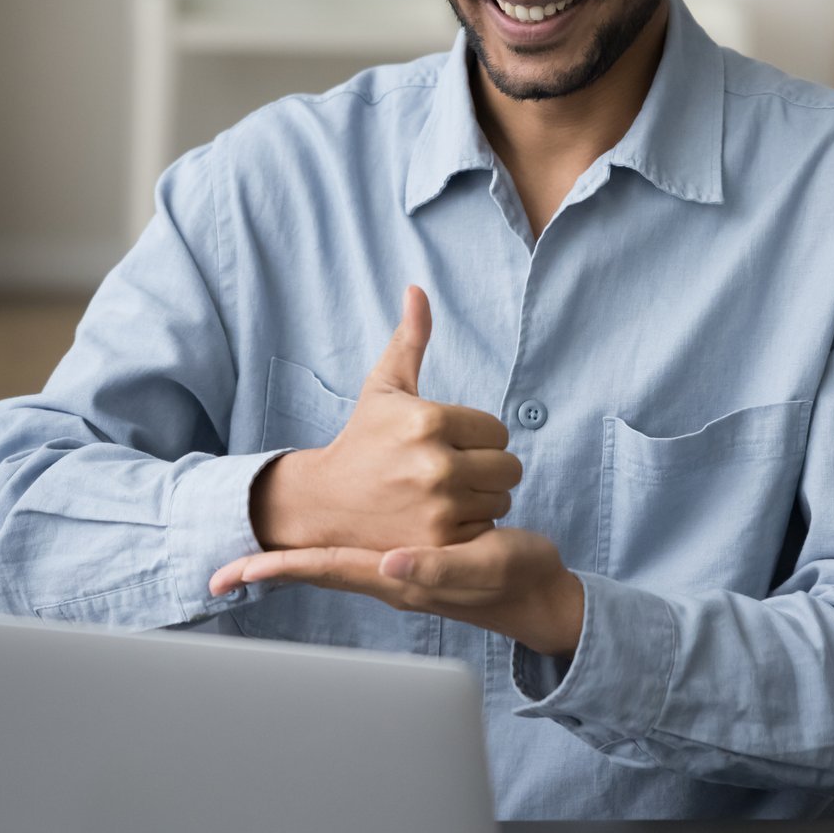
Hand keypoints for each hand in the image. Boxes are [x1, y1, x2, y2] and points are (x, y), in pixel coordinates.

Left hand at [210, 526, 583, 657]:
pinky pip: (354, 556)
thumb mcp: (479, 565)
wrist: (537, 594)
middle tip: (219, 572)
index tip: (231, 573)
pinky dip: (324, 552)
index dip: (278, 570)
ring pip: (331, 563)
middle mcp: (385, 574)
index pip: (323, 570)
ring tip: (249, 557)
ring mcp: (393, 568)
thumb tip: (386, 563)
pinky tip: (316, 542)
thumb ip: (434, 567)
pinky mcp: (408, 557)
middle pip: (315, 571)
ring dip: (291, 562)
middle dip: (270, 569)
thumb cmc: (512, 577)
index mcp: (394, 577)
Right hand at [251, 285, 522, 553]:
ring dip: (480, 498)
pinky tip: (437, 518)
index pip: (497, 430)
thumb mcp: (384, 386)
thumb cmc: (363, 439)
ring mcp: (439, 507)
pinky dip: (469, 526)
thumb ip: (410, 338)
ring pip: (500, 498)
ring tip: (441, 495)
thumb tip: (417, 289)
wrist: (325, 502)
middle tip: (447, 472)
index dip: (477, 438)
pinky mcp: (440, 543)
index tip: (446, 444)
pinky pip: (486, 528)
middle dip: (485, 468)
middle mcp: (438, 464)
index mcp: (429, 420)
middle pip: (508, 466)